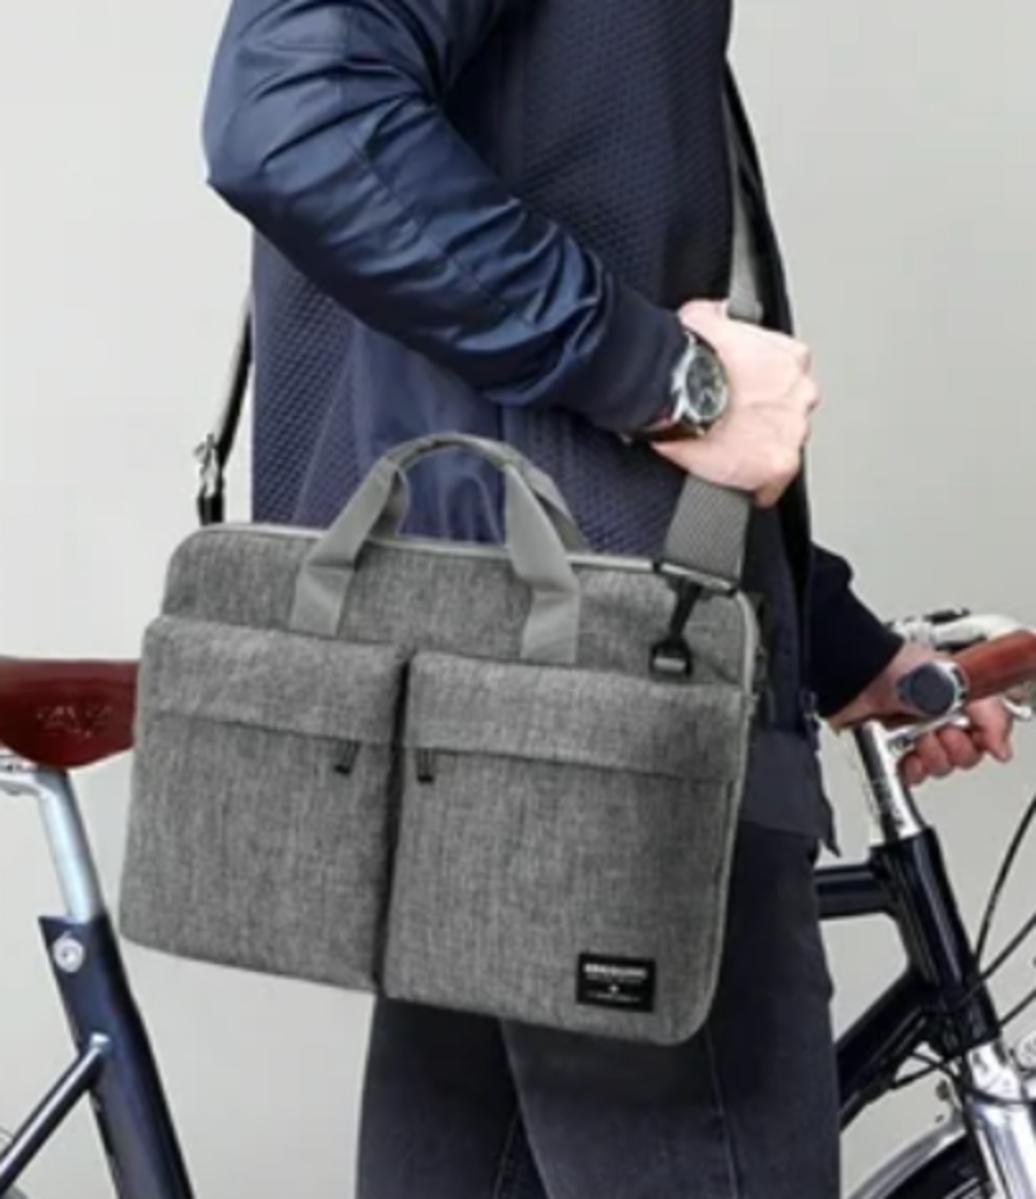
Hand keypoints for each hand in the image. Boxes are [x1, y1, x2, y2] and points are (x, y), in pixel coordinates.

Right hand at [649, 299, 821, 506]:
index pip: (784, 377)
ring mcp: (792, 430)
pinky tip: (736, 485)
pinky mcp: (778, 464)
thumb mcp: (704, 316)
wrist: (681, 385)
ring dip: (759, 452)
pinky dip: (755, 487)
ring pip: (782, 447)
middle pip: (787, 414)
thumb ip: (719, 318)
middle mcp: (799, 394)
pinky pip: (771, 485)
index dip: (760, 389)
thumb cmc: (693, 353)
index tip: (742, 398)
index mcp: (789, 358)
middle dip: (764, 421)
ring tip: (727, 456)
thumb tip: (714, 314)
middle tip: (730, 428)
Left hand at [829, 641, 1014, 786]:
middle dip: (956, 746)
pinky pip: (912, 776)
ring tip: (918, 737)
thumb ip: (988, 714)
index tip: (976, 734)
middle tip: (941, 730)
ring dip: (932, 755)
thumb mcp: (954, 682)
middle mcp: (938, 719)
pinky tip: (908, 756)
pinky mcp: (891, 751)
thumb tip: (999, 747)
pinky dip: (912, 770)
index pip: (987, 732)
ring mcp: (914, 736)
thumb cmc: (894, 666)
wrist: (856, 678)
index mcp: (958, 701)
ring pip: (941, 767)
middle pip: (966, 755)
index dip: (985, 738)